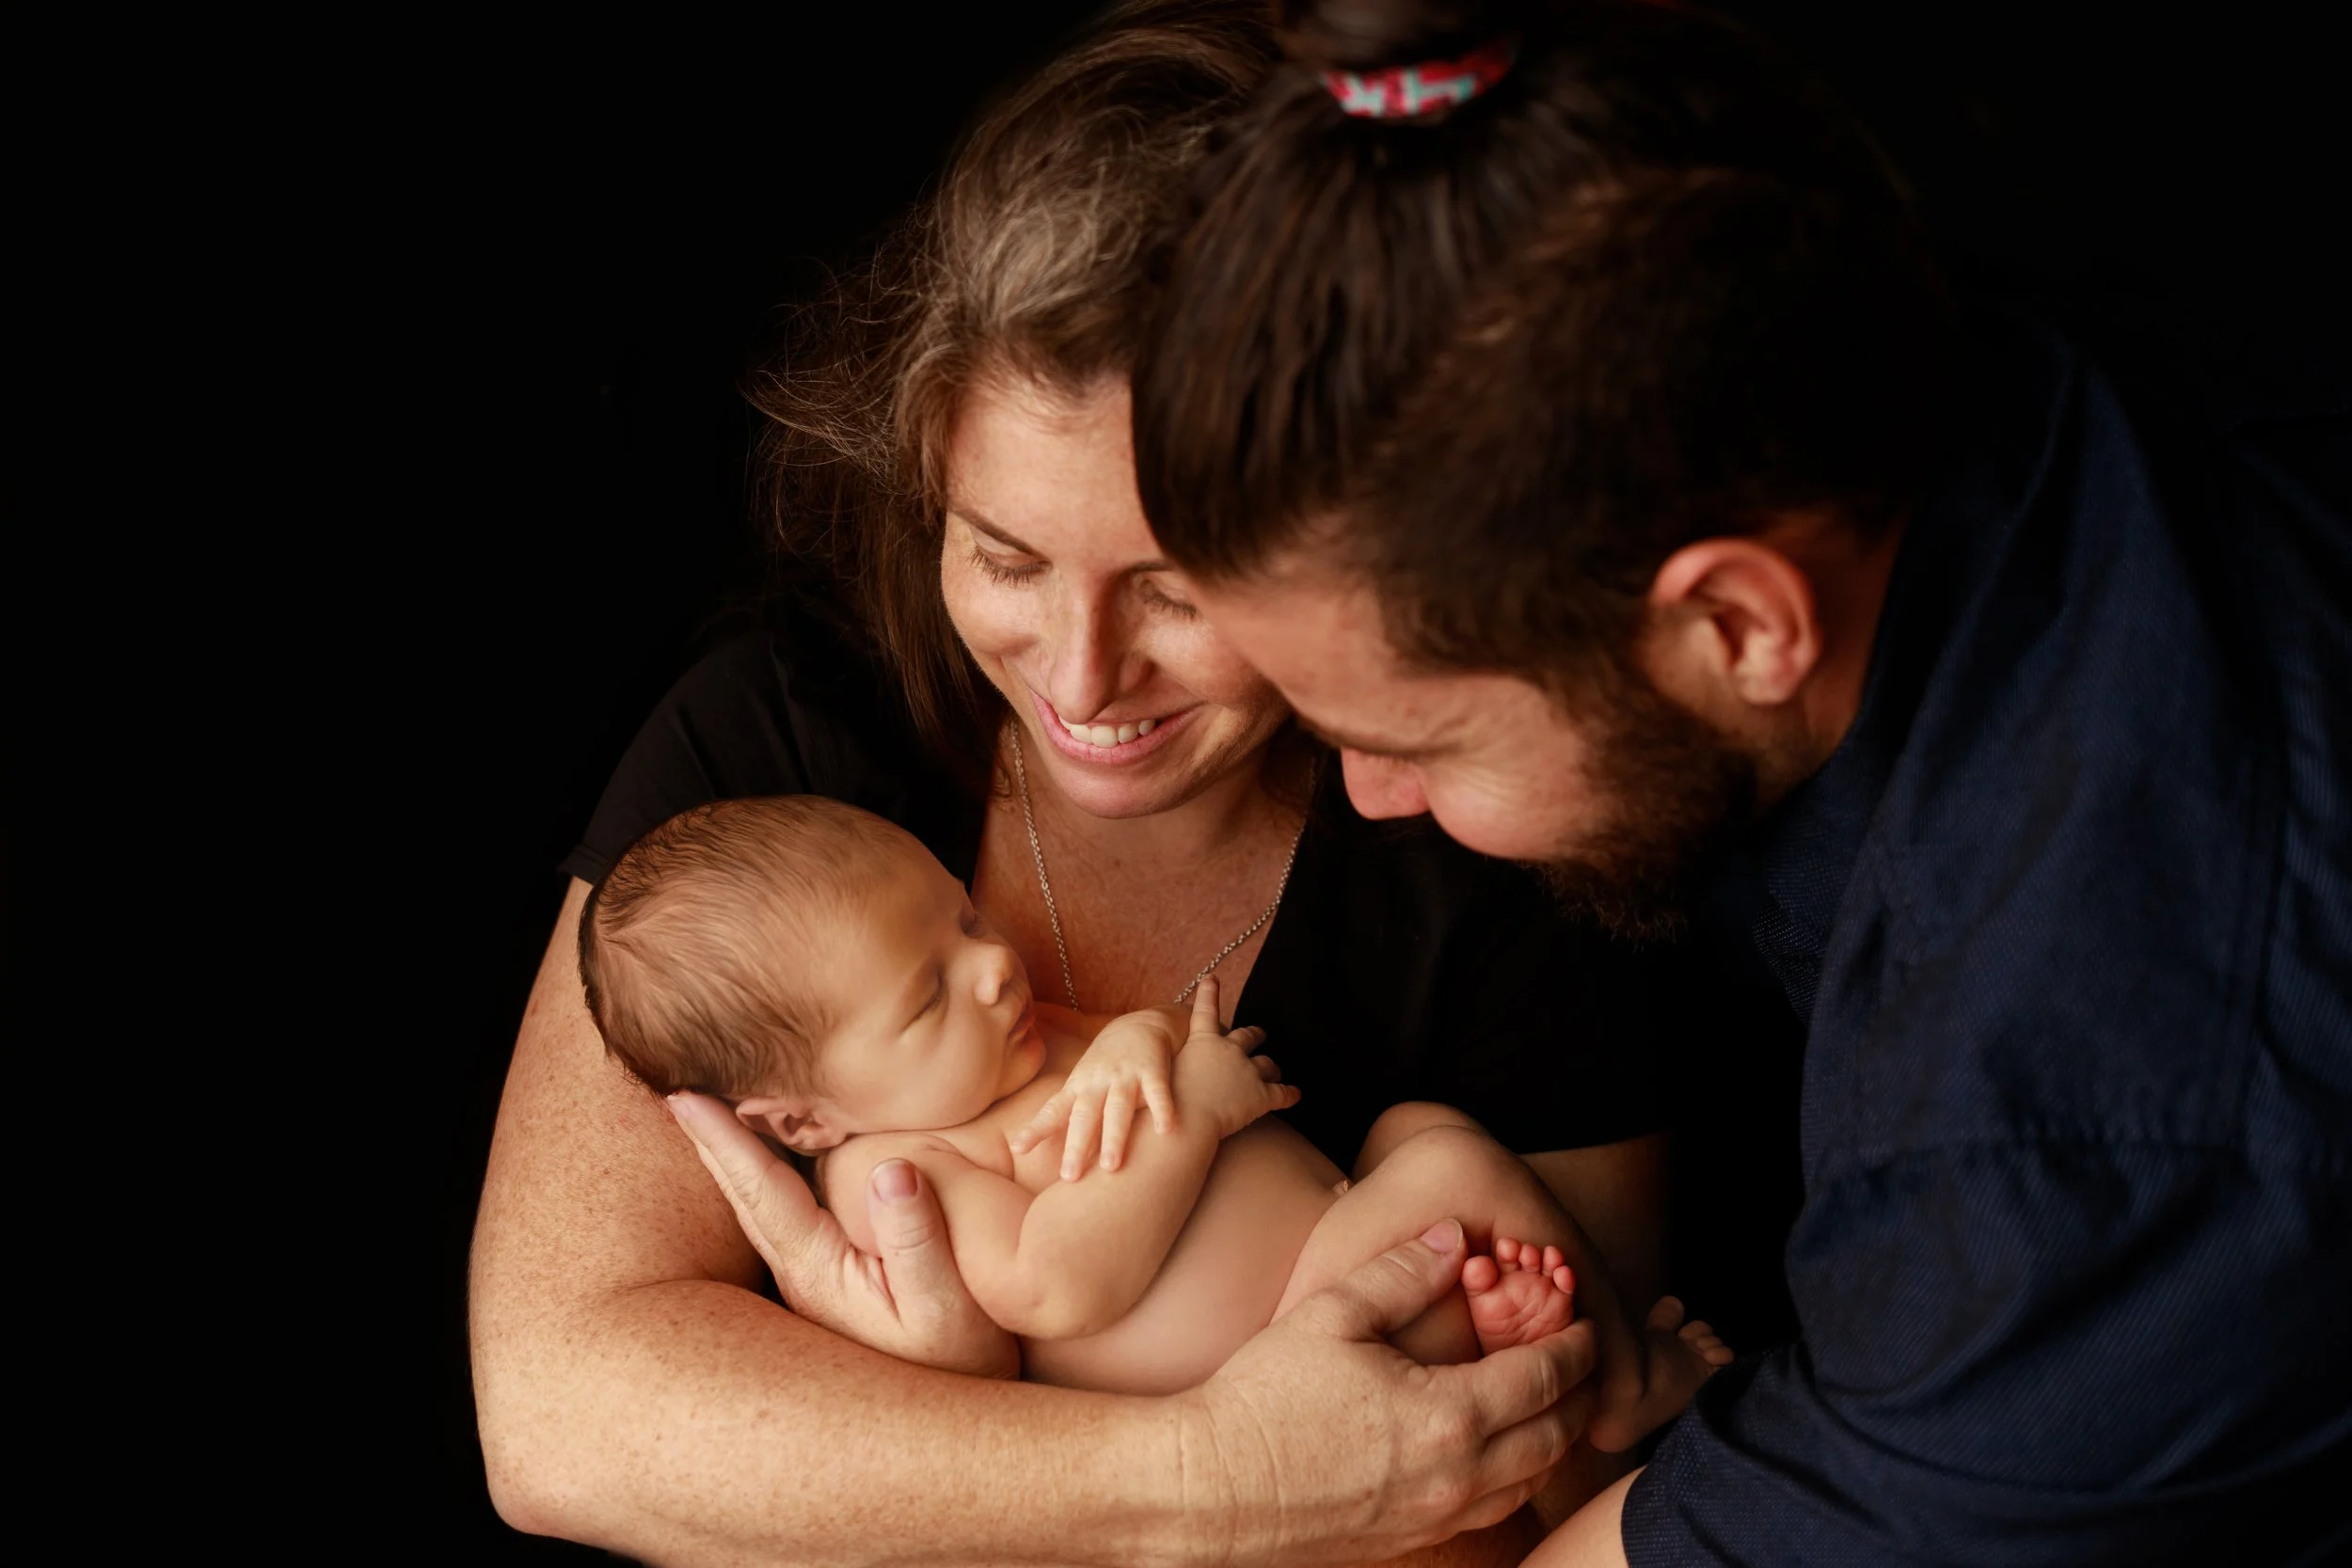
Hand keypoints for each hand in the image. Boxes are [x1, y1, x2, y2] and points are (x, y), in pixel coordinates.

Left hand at [667, 1093, 1017, 1377]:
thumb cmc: (959, 1366)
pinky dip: (765, 1182)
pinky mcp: (831, 1286)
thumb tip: (892, 1169)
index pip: (760, 1192)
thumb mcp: (949, 1307)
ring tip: (708, 1116)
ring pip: (760, 1209)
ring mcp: (812, 1283)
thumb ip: (918, 1240)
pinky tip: (768, 1168)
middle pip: (745, 1195)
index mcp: (817, 1270)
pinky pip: (786, 1219)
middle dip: (710, 1142)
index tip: (681, 1097)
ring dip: (733, 1161)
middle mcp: (801, 1275)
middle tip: (674, 1091)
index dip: (723, 1141)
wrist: (956, 1424)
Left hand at [1010, 1005, 1184, 1179]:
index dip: (1036, 1129)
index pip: (1053, 1111)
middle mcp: (1098, 1082)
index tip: (1018, 1149)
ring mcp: (1125, 1075)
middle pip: (1084, 1115)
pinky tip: (1165, 1130)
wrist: (1141, 1023)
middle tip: (1069, 1177)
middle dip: (1076, 1145)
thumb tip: (1058, 1159)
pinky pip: (1157, 1092)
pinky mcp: (1153, 1070)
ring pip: (1118, 1108)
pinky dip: (1162, 1109)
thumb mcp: (1084, 1084)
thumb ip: (1073, 1117)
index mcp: (1078, 1088)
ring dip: (1114, 1137)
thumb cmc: (1106, 1065)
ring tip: (1111, 1167)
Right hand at [1170, 977, 1296, 1140]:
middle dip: (1254, 1034)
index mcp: (1203, 1042)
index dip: (1209, 993)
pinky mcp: (1262, 1095)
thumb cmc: (1167, 1106)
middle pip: (1246, 1036)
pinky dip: (1290, 1094)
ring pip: (1267, 1064)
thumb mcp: (1162, 1077)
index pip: (1205, 1011)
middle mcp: (1228, 1050)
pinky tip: (1296, 1095)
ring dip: (1272, 1067)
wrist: (1185, 1123)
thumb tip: (1165, 1074)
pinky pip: (1282, 1093)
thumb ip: (1172, 1069)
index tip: (1211, 978)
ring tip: (1276, 1070)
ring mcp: (1248, 1071)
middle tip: (1260, 1033)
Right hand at [1174, 1219, 1598, 1565]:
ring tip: (1549, 1400)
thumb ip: (1402, 1271)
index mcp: (1449, 1416)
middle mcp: (1458, 1477)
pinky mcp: (1411, 1540)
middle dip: (1580, 1394)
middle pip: (1555, 1436)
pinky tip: (1498, 1450)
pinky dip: (1516, 1475)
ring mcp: (1438, 1517)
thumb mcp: (1332, 1313)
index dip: (1574, 1345)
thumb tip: (1453, 1235)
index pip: (1545, 1378)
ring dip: (1553, 1439)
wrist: (1213, 1490)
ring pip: (1530, 1481)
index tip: (1581, 1320)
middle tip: (1579, 1357)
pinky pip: (1492, 1509)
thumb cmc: (1265, 1398)